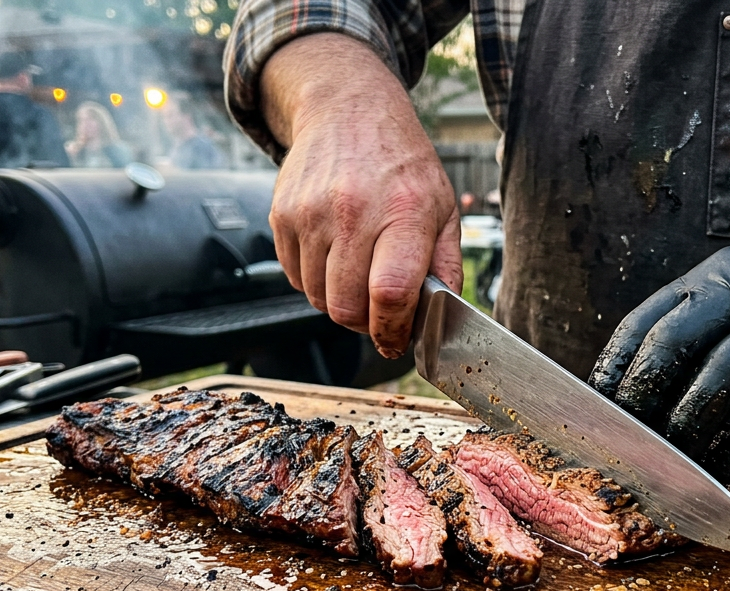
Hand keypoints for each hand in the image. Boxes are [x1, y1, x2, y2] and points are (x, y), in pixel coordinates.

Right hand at [261, 34, 462, 356]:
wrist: (348, 109)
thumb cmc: (401, 163)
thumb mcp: (443, 207)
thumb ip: (446, 265)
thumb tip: (441, 317)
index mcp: (403, 212)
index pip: (390, 293)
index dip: (392, 330)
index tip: (396, 341)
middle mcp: (353, 212)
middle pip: (346, 306)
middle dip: (364, 324)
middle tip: (378, 314)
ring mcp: (311, 214)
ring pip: (316, 298)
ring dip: (338, 303)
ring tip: (358, 279)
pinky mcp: (283, 215)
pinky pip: (295, 277)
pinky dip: (314, 281)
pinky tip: (334, 258)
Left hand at [589, 219, 729, 479]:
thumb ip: (709, 338)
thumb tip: (649, 405)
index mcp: (717, 276)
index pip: (644, 324)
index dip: (612, 374)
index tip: (591, 417)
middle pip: (671, 346)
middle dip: (640, 404)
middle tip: (624, 449)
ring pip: (720, 379)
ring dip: (689, 429)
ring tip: (671, 466)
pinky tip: (727, 469)